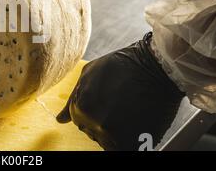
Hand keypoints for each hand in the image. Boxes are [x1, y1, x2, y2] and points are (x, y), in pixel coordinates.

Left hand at [56, 32, 184, 149]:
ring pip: (110, 141)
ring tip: (130, 110)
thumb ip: (72, 99)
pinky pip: (125, 148)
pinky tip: (137, 121)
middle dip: (106, 121)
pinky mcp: (134, 142)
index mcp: (81, 108)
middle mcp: (95, 123)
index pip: (81, 122)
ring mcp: (114, 134)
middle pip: (95, 132)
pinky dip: (131, 139)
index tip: (109, 100)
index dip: (96, 111)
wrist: (156, 66)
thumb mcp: (89, 74)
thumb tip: (59, 120)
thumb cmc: (122, 66)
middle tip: (122, 104)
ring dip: (118, 131)